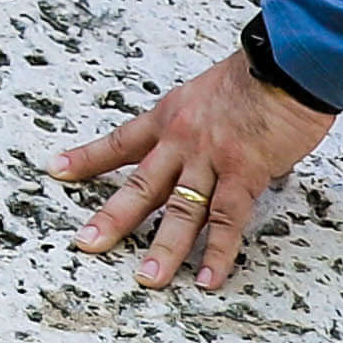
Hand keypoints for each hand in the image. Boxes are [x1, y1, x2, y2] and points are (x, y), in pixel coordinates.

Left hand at [50, 45, 342, 292]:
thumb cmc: (257, 73)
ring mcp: (211, 160)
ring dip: (163, 248)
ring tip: (147, 278)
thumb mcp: (211, 91)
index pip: (120, 142)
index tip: (57, 170)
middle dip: (111, 218)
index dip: (88, 158)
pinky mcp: (244, 174)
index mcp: (169, 117)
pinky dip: (218, 252)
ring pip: (181, 210)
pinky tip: (207, 278)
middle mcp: (181, 141)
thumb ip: (204, 124)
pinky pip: (227, 220)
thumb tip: (214, 148)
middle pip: (140, 185)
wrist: (284, 63)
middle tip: (85, 244)